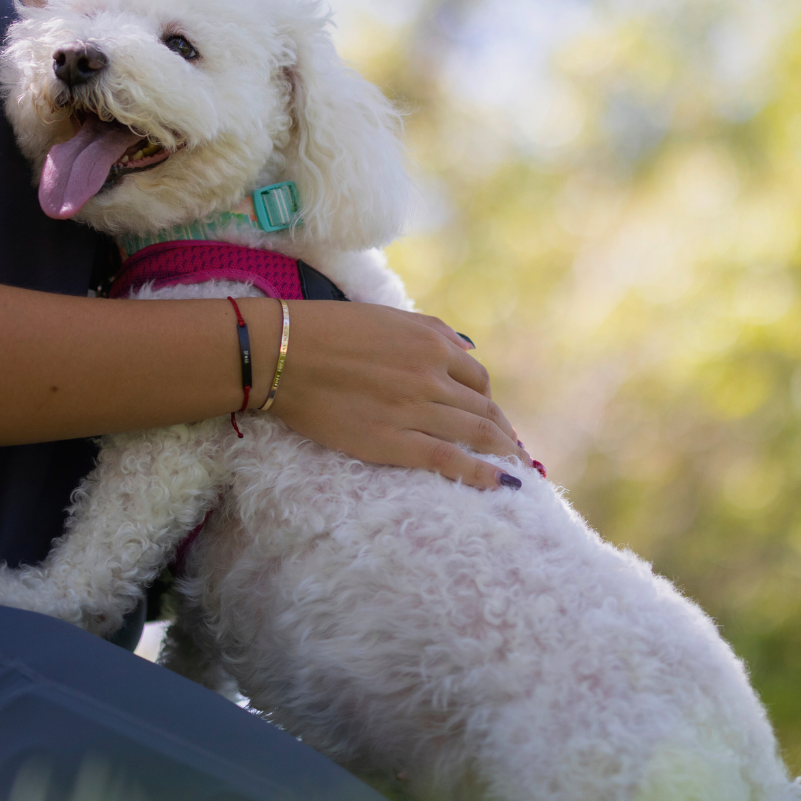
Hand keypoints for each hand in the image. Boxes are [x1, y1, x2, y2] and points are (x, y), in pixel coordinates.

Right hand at [264, 300, 524, 491]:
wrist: (283, 353)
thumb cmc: (327, 330)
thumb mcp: (388, 317)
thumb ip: (430, 332)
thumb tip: (464, 349)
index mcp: (431, 343)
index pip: (477, 378)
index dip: (487, 401)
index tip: (489, 418)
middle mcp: (432, 375)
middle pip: (484, 409)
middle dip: (503, 432)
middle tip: (512, 450)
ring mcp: (415, 410)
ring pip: (475, 434)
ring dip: (502, 452)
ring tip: (517, 470)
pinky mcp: (393, 442)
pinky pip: (449, 460)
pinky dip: (482, 473)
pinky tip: (502, 484)